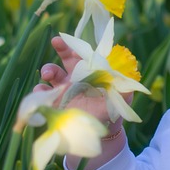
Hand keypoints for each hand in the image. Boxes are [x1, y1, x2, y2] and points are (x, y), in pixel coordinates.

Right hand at [34, 36, 127, 169]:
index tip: (72, 38)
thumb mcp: (120, 101)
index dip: (79, 45)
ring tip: (47, 75)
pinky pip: (44, 94)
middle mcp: (76, 76)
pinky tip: (40, 92)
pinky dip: (40, 91)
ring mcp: (64, 88)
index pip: (85, 54)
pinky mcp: (55, 101)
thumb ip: (124, 92)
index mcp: (92, 71)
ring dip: (48, 70)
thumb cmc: (112, 110)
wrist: (100, 131)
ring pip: (53, 73)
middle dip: (61, 47)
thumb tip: (129, 86)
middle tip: (57, 41)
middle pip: (67, 57)